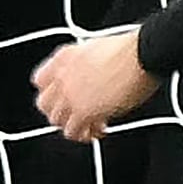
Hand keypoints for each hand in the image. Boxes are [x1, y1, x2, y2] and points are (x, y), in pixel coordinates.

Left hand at [32, 25, 161, 143]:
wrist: (143, 54)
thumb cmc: (131, 48)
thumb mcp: (96, 48)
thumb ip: (84, 65)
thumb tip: (90, 77)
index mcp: (64, 57)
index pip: (39, 80)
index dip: (51, 92)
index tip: (61, 97)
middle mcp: (62, 76)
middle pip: (45, 104)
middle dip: (59, 111)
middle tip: (74, 114)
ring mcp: (71, 95)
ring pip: (57, 121)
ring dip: (73, 125)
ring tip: (89, 126)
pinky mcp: (84, 112)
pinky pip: (74, 132)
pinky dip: (85, 135)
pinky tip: (99, 131)